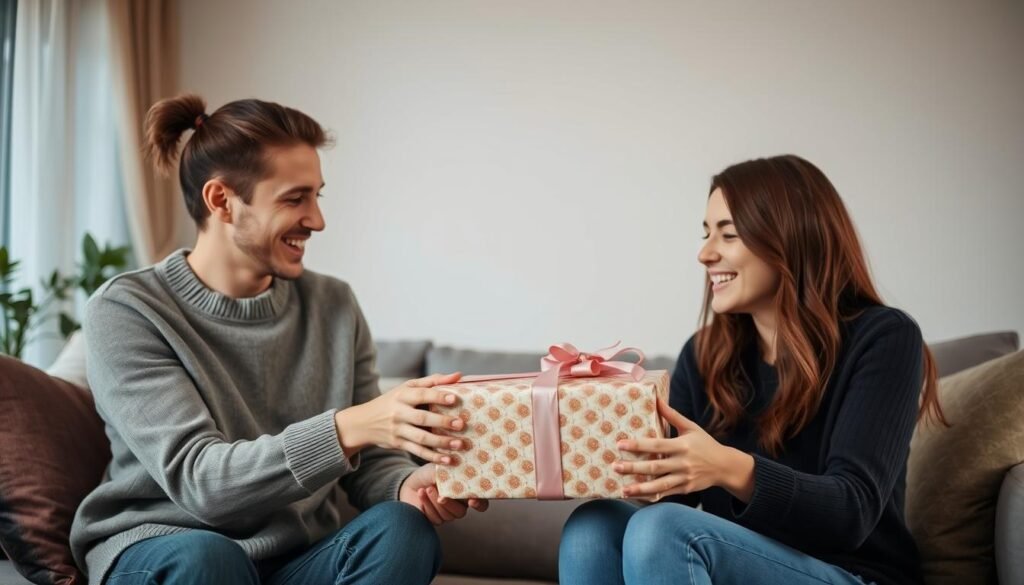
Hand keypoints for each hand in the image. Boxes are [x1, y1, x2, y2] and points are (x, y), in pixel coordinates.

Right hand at [334, 373, 467, 463]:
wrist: (364, 422)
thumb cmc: (393, 401)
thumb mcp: (407, 387)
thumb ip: (433, 381)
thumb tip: (459, 375)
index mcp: (402, 396)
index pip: (421, 395)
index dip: (437, 396)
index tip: (454, 398)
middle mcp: (398, 413)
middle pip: (422, 418)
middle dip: (442, 422)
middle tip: (461, 424)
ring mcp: (398, 430)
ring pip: (421, 438)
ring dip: (441, 443)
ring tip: (459, 444)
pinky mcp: (398, 444)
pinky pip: (417, 452)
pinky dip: (433, 457)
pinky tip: (448, 460)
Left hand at [399, 464, 488, 525]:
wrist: (411, 481)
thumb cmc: (430, 473)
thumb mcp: (441, 469)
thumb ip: (452, 473)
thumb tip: (460, 471)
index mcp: (466, 491)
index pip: (481, 502)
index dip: (479, 504)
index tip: (472, 500)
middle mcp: (459, 505)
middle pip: (461, 512)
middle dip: (450, 504)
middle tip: (441, 496)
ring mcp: (447, 513)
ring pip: (446, 516)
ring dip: (435, 502)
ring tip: (427, 488)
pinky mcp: (435, 519)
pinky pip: (434, 518)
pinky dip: (426, 504)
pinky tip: (420, 492)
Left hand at [614, 398, 753, 501]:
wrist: (724, 466)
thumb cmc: (705, 444)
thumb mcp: (691, 427)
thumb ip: (672, 415)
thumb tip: (656, 398)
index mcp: (681, 445)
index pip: (656, 445)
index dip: (638, 445)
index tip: (620, 445)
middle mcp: (682, 463)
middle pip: (654, 467)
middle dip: (634, 468)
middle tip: (615, 467)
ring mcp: (683, 478)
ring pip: (659, 485)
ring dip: (640, 488)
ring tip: (624, 490)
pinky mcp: (685, 489)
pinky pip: (666, 493)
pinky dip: (652, 496)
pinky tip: (638, 496)